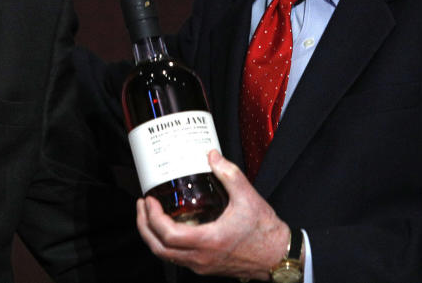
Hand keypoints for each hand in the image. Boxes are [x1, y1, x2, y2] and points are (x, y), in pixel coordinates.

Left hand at [136, 150, 289, 279]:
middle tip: (142, 206)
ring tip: (150, 215)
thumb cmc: (265, 231)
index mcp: (209, 241)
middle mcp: (201, 258)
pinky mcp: (206, 266)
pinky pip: (177, 258)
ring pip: (167, 256)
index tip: (149, 200)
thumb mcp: (248, 197)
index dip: (152, 217)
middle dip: (144, 227)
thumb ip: (228, 173)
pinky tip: (171, 225)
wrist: (278, 256)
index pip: (168, 235)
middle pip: (159, 249)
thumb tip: (212, 155)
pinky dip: (166, 243)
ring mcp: (202, 265)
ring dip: (153, 236)